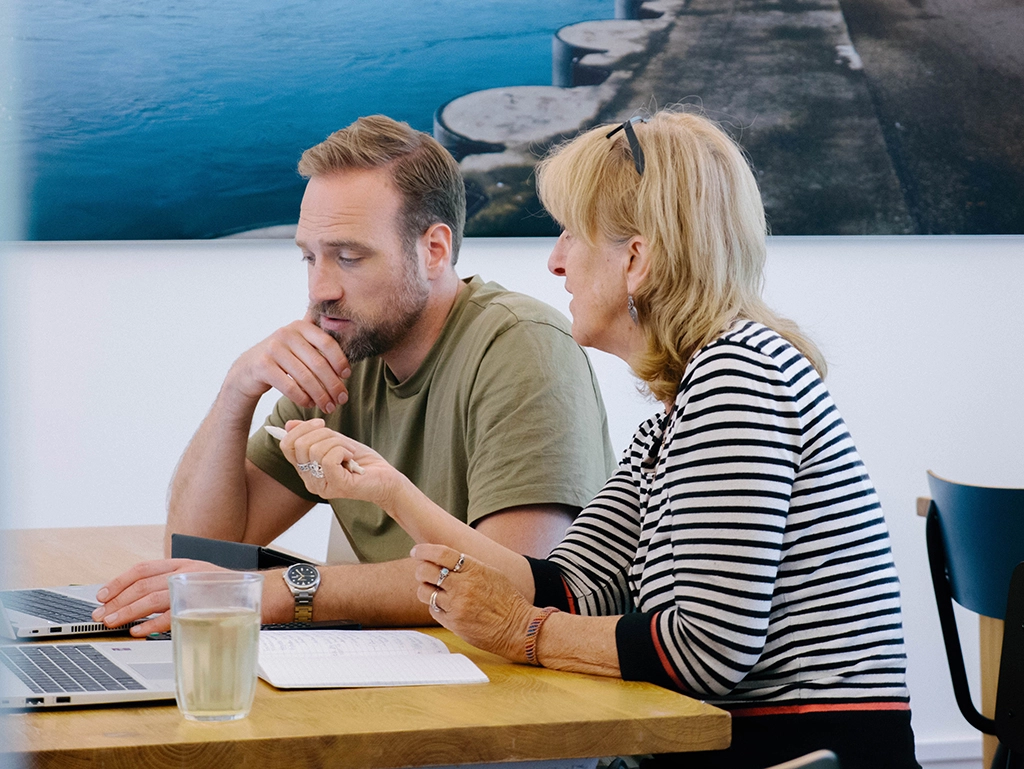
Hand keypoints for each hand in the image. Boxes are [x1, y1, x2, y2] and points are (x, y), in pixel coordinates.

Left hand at [91, 559, 229, 636]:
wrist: (263, 594)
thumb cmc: (228, 591)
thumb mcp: (198, 578)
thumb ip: (175, 583)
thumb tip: (142, 598)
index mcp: (183, 564)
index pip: (143, 569)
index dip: (119, 582)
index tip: (102, 595)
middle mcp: (186, 573)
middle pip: (143, 584)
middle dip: (117, 600)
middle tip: (100, 615)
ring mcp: (194, 589)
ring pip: (152, 598)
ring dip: (128, 612)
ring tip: (112, 623)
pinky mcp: (202, 607)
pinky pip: (171, 616)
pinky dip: (151, 625)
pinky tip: (138, 631)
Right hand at [224, 317, 349, 414]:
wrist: (247, 370)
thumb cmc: (282, 361)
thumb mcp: (300, 348)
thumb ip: (319, 350)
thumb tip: (346, 371)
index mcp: (301, 326)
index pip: (327, 342)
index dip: (340, 361)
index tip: (347, 376)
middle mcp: (286, 333)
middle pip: (318, 363)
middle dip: (333, 384)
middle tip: (342, 400)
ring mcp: (273, 348)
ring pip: (305, 377)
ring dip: (320, 396)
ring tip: (328, 407)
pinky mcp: (262, 366)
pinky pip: (289, 386)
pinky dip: (302, 398)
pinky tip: (308, 404)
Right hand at [278, 419, 402, 507]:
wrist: (386, 479)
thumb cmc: (363, 462)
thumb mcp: (335, 442)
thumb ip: (313, 435)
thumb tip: (288, 425)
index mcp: (306, 470)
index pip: (287, 445)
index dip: (301, 428)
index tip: (320, 423)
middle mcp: (310, 481)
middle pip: (299, 444)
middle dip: (323, 433)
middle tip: (341, 440)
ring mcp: (322, 485)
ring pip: (315, 450)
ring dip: (338, 443)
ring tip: (349, 452)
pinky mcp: (336, 486)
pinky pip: (329, 459)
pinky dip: (343, 450)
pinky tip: (352, 458)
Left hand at [411, 544, 534, 662]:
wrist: (518, 628)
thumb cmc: (507, 600)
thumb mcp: (491, 573)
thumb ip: (468, 566)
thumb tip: (444, 559)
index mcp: (474, 570)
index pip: (441, 554)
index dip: (424, 551)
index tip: (416, 551)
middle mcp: (463, 586)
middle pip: (426, 571)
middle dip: (420, 570)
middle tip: (423, 571)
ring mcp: (456, 606)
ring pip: (424, 592)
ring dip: (425, 588)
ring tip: (433, 589)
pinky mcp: (453, 623)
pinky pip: (433, 610)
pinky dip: (435, 605)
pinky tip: (444, 605)